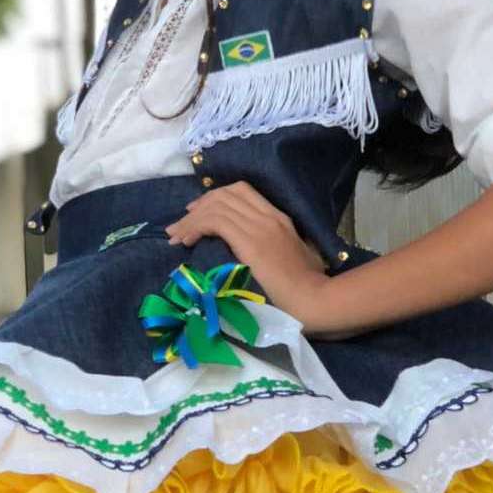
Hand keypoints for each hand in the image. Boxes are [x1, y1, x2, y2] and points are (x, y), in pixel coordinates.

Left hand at [165, 181, 333, 330]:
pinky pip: (215, 221)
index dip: (216, 197)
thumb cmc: (305, 290)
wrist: (316, 300)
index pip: (242, 192)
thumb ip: (269, 250)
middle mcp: (269, 216)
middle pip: (226, 194)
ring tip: (176, 236)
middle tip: (182, 224)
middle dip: (199, 205)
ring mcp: (261, 227)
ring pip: (216, 206)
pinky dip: (196, 227)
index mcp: (279, 218)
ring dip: (191, 220)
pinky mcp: (251, 241)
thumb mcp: (289, 260)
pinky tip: (187, 241)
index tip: (199, 212)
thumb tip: (246, 255)